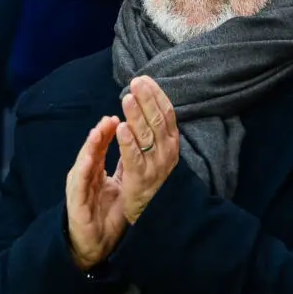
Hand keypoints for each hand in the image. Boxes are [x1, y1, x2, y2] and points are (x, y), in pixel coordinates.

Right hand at [65, 116, 127, 271]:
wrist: (92, 243)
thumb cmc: (103, 214)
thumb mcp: (115, 185)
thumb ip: (119, 164)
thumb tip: (130, 142)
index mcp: (94, 171)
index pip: (102, 146)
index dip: (109, 130)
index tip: (119, 115)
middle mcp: (85, 175)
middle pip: (92, 150)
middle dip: (100, 132)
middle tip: (110, 117)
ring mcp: (79, 187)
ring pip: (84, 162)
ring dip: (90, 146)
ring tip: (98, 131)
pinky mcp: (76, 202)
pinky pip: (80, 184)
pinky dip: (83, 169)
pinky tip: (89, 158)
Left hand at [117, 77, 179, 224]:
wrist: (154, 213)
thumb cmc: (151, 176)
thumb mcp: (156, 150)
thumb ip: (152, 128)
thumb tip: (144, 99)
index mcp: (171, 143)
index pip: (167, 114)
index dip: (156, 96)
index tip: (144, 80)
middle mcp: (167, 153)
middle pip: (158, 121)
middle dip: (147, 100)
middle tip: (135, 82)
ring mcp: (156, 167)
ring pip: (147, 136)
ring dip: (137, 116)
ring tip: (126, 99)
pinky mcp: (141, 180)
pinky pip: (135, 159)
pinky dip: (128, 143)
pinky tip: (121, 128)